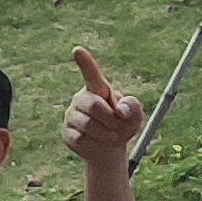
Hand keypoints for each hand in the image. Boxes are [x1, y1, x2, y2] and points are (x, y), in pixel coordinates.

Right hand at [63, 48, 144, 165]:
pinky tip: (98, 143)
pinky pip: (81, 139)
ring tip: (113, 137)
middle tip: (120, 129)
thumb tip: (121, 110)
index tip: (77, 50)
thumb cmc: (122, 126)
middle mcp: (81, 99)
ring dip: (107, 135)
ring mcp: (72, 116)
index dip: (85, 62)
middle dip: (111, 119)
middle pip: (93, 105)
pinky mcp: (66, 133)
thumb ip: (133, 107)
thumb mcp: (135, 116)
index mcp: (98, 89)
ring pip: (88, 125)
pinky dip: (96, 144)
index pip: (91, 74)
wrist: (109, 149)